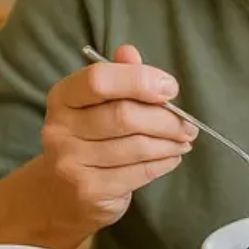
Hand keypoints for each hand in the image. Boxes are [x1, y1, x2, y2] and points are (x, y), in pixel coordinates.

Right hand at [39, 44, 197, 229]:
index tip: (170, 88)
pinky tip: (172, 157)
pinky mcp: (89, 191)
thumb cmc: (89, 140)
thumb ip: (117, 76)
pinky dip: (163, 163)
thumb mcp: (98, 104)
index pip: (99, 79)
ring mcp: (71, 163)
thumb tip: (129, 52)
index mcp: (63, 97)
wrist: (61, 197)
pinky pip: (139, 172)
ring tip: (184, 140)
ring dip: (170, 142)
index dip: (140, 80)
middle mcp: (60, 129)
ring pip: (137, 146)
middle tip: (188, 125)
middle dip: (166, 119)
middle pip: (124, 115)